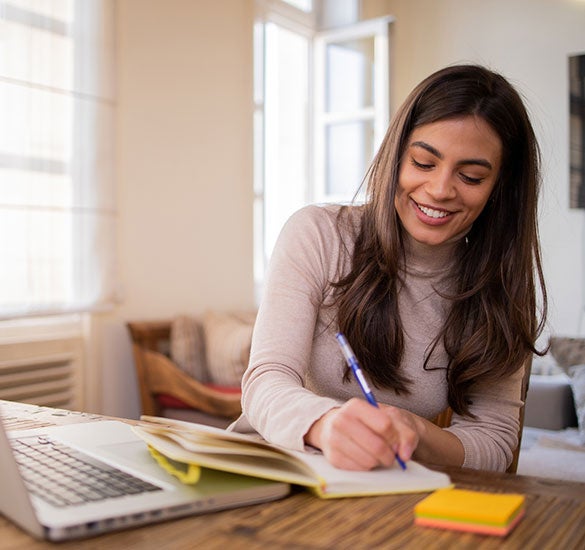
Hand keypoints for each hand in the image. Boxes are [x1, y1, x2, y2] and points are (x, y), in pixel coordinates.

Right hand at [304, 398, 418, 470]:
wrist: (342, 427)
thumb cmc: (370, 422)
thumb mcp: (391, 419)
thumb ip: (406, 434)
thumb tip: (405, 455)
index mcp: (355, 406)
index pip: (384, 425)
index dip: (395, 437)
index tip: (396, 440)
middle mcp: (341, 420)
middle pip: (377, 446)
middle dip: (390, 454)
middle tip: (391, 453)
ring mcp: (334, 439)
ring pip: (369, 461)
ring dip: (378, 461)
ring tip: (376, 454)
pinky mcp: (333, 458)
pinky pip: (360, 470)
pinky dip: (367, 467)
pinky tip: (365, 457)